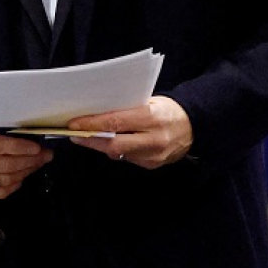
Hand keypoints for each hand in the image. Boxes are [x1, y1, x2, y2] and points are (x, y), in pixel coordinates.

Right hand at [0, 125, 53, 197]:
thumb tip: (21, 125)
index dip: (19, 147)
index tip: (37, 147)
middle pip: (4, 164)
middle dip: (30, 160)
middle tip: (46, 155)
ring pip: (5, 179)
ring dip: (26, 172)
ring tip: (38, 164)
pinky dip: (15, 185)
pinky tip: (23, 176)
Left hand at [68, 95, 192, 166]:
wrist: (194, 127)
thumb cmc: (167, 110)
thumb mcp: (149, 102)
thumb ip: (126, 109)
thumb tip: (96, 113)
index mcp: (152, 118)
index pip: (115, 122)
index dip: (91, 124)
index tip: (73, 123)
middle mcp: (154, 139)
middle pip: (114, 144)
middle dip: (90, 140)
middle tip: (74, 134)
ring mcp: (154, 156)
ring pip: (118, 154)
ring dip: (99, 146)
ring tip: (86, 138)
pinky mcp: (152, 165)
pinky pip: (127, 158)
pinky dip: (115, 151)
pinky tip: (107, 143)